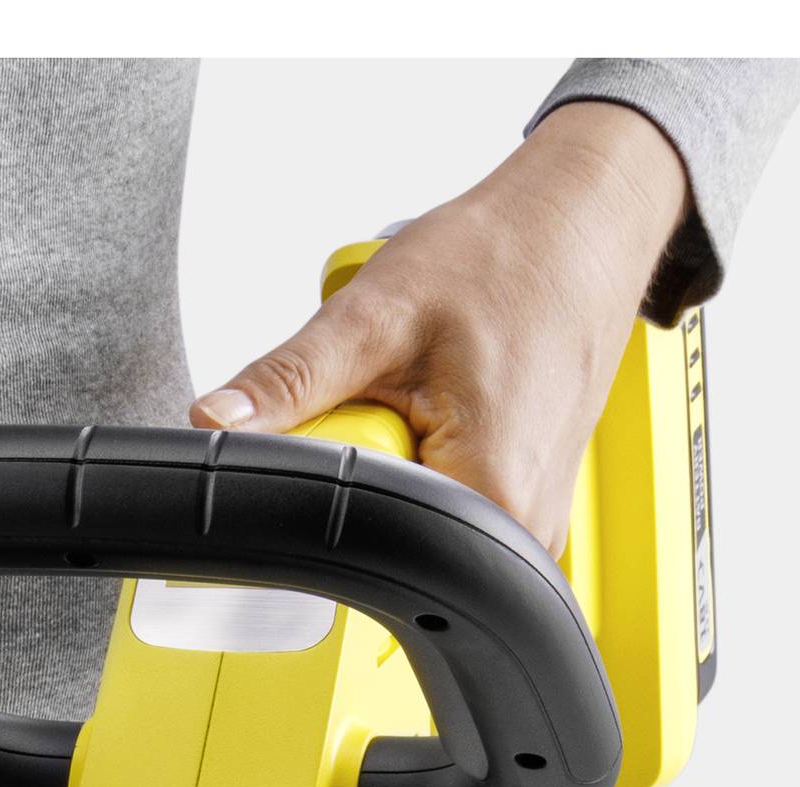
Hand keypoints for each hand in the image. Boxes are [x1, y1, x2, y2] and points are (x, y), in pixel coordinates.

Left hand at [189, 101, 689, 550]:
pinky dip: (422, 470)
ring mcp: (531, 525)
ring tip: (422, 404)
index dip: (320, 506)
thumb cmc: (508, 256)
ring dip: (392, 475)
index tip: (325, 446)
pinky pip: (445, 514)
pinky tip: (440, 416)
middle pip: (389, 545)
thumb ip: (288, 381)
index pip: (365, 549)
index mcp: (490, 492)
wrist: (585, 224)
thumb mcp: (376, 315)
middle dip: (360, 484)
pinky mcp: (526, 509)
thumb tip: (214, 424)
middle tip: (389, 406)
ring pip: (414, 530)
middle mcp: (523, 527)